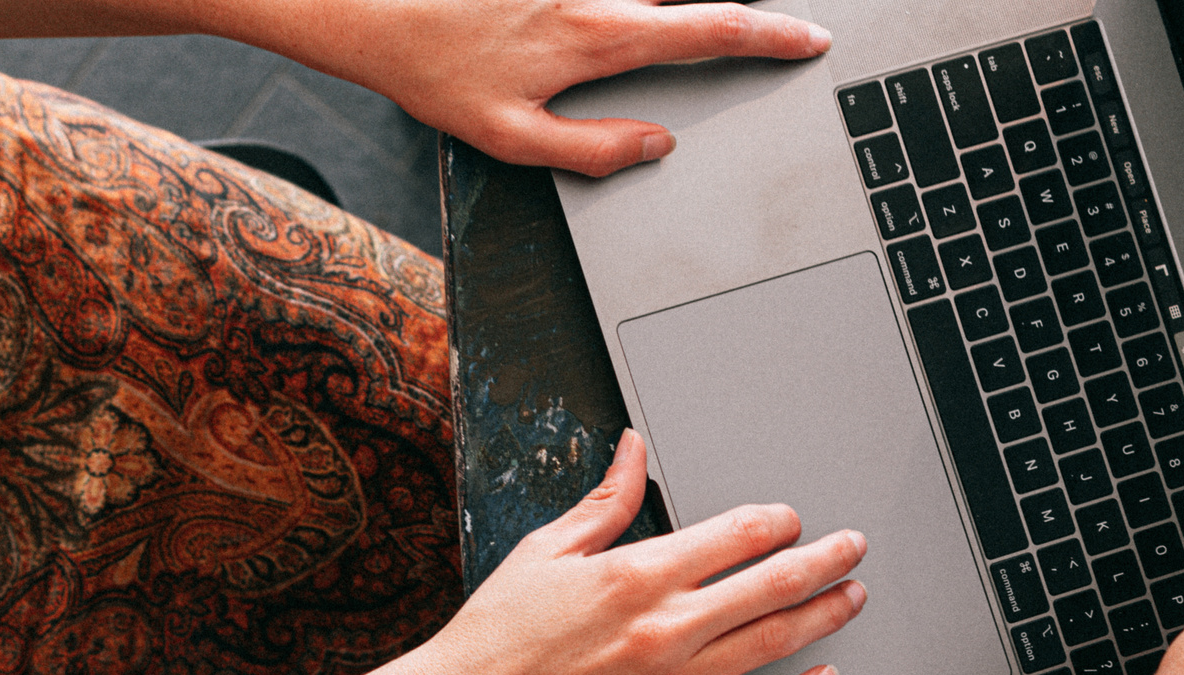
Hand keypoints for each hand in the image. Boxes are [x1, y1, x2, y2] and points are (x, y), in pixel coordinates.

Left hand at [288, 0, 830, 175]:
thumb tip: (657, 145)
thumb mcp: (511, 140)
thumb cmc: (435, 74)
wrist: (372, 12)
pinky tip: (650, 14)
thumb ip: (593, 149)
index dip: (771, 36)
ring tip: (705, 33)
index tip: (810, 39)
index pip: (710, 31)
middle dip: (734, 9)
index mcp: (597, 38)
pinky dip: (640, 0)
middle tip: (770, 31)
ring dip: (682, 3)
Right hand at [388, 429, 864, 674]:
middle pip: (774, 585)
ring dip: (824, 617)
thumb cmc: (493, 636)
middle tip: (853, 549)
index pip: (737, 535)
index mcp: (634, 575)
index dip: (778, 521)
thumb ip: (607, 503)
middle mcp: (662, 629)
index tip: (791, 519)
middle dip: (827, 561)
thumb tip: (635, 451)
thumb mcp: (546, 550)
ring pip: (774, 645)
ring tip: (850, 598)